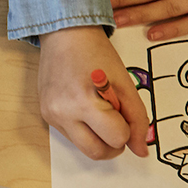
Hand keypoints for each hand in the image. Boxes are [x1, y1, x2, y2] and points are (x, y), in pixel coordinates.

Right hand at [37, 26, 149, 159]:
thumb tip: (141, 150)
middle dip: (114, 143)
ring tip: (102, 114)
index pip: (117, 138)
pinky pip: (72, 137)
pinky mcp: (46, 116)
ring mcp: (51, 116)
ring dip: (99, 139)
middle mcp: (63, 113)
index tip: (123, 111)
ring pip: (84, 149)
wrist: (65, 35)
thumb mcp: (125, 84)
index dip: (127, 128)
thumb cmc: (96, 53)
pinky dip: (85, 130)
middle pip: (97, 153)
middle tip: (118, 123)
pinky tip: (86, 108)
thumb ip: (137, 118)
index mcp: (84, 102)